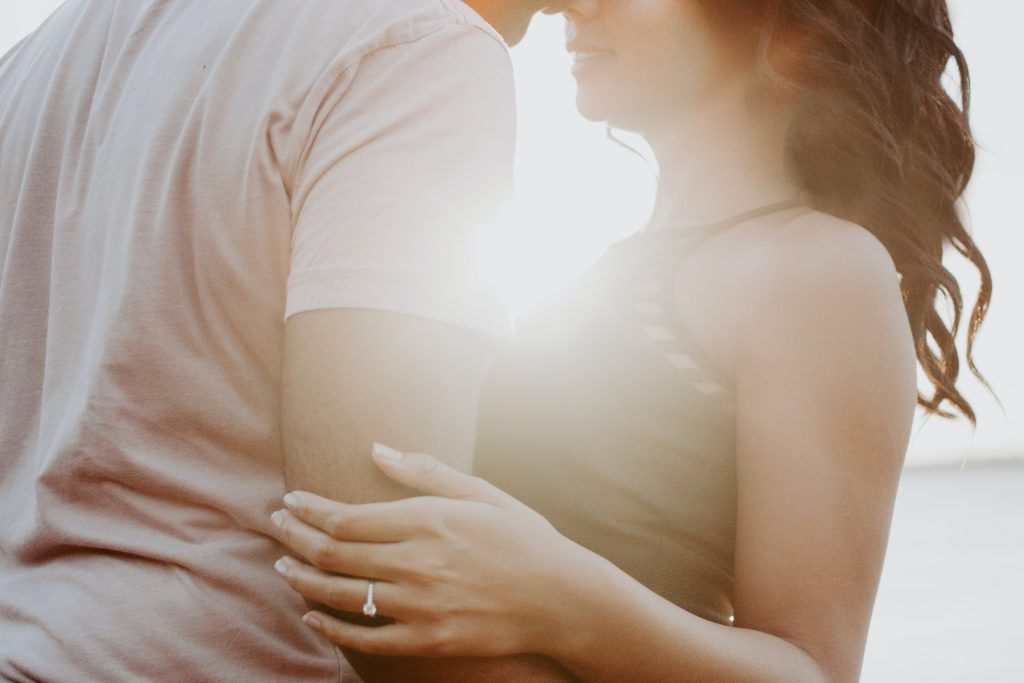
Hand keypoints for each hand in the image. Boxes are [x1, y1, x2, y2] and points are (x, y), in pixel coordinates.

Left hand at [271, 443, 588, 658]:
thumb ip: (426, 471)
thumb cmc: (523, 538)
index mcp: (428, 520)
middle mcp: (417, 562)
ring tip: (282, 568)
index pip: (346, 517)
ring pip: (340, 594)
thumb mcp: (481, 493)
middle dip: (295, 538)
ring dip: (302, 580)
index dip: (309, 510)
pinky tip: (312, 615)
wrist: (562, 598)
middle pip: (333, 553)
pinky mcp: (427, 640)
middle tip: (276, 527)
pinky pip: (365, 637)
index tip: (289, 502)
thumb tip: (376, 447)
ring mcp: (420, 606)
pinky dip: (331, 626)